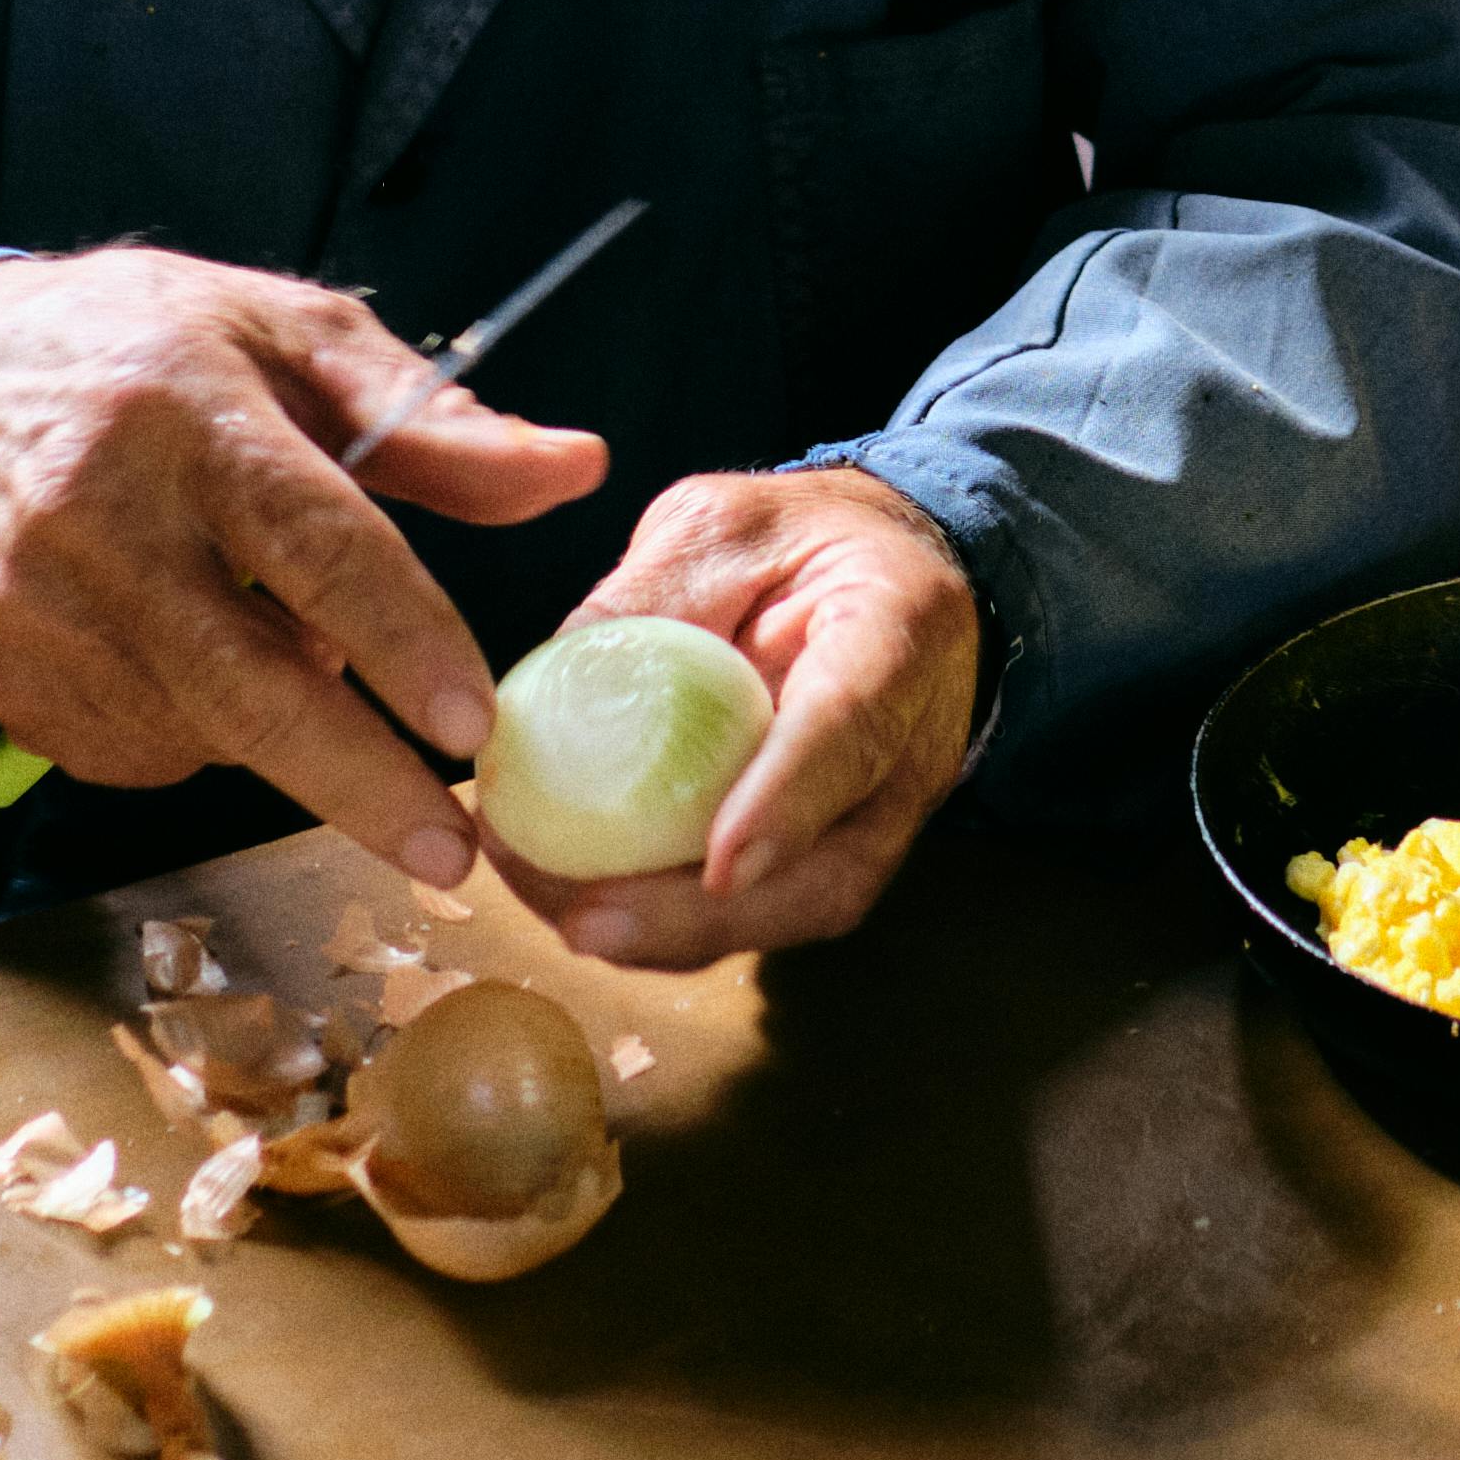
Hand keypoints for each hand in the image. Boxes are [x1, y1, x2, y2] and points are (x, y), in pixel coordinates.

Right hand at [0, 248, 604, 889]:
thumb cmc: (145, 350)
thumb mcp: (290, 336)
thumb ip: (433, 421)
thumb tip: (572, 468)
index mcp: (188, 415)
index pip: (312, 543)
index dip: (399, 638)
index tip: (474, 722)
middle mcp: (99, 521)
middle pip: (248, 685)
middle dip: (359, 783)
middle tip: (450, 852)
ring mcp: (35, 612)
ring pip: (201, 729)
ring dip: (275, 718)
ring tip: (265, 622)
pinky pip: (139, 748)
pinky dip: (194, 725)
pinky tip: (183, 642)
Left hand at [469, 466, 979, 969]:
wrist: (881, 568)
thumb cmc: (799, 539)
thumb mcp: (722, 524)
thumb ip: (652, 592)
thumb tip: (551, 687)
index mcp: (897, 629)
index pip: (854, 725)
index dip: (790, 800)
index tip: (719, 863)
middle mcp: (908, 746)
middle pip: (835, 866)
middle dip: (707, 916)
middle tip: (588, 921)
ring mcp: (878, 813)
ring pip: (798, 908)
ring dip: (675, 935)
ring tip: (560, 915)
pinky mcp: (832, 851)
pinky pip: (763, 909)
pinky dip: (671, 926)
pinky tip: (578, 906)